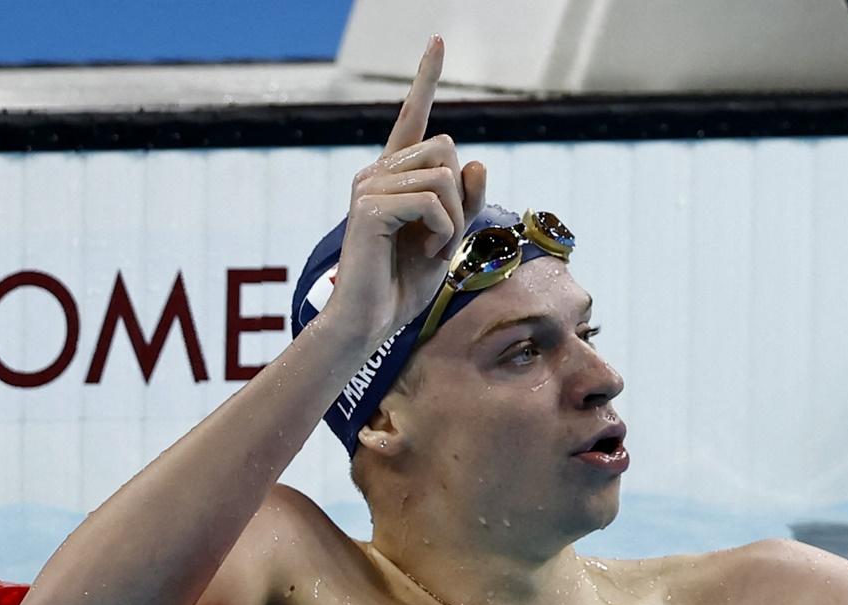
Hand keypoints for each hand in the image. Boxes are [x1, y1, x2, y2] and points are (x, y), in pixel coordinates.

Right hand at [324, 35, 486, 344]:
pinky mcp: (370, 207)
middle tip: (438, 239)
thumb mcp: (449, 239)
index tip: (438, 40)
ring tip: (426, 251)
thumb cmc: (404, 285)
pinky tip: (423, 254)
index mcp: (395, 176)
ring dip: (451, 222)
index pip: (413, 118)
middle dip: (458, 198)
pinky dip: (442, 233)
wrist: (370, 322)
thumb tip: (477, 160)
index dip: (426, 78)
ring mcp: (370, 186)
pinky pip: (433, 202)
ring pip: (445, 177)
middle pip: (449, 150)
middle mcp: (377, 172)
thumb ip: (465, 202)